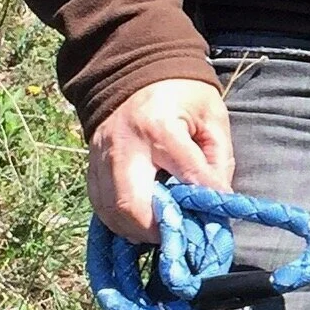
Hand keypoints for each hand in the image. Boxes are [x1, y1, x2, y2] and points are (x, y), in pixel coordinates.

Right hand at [88, 78, 233, 242]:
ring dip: (136, 231)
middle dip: (156, 230)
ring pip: (110, 211)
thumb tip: (217, 202)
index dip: (205, 201)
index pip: (186, 174)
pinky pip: (99, 204)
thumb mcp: (211, 117)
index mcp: (158, 126)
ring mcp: (100, 156)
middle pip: (131, 204)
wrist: (135, 73)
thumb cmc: (182, 96)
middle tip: (178, 237)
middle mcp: (123, 143)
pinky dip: (119, 221)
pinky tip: (140, 222)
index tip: (217, 219)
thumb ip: (218, 159)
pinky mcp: (91, 165)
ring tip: (161, 232)